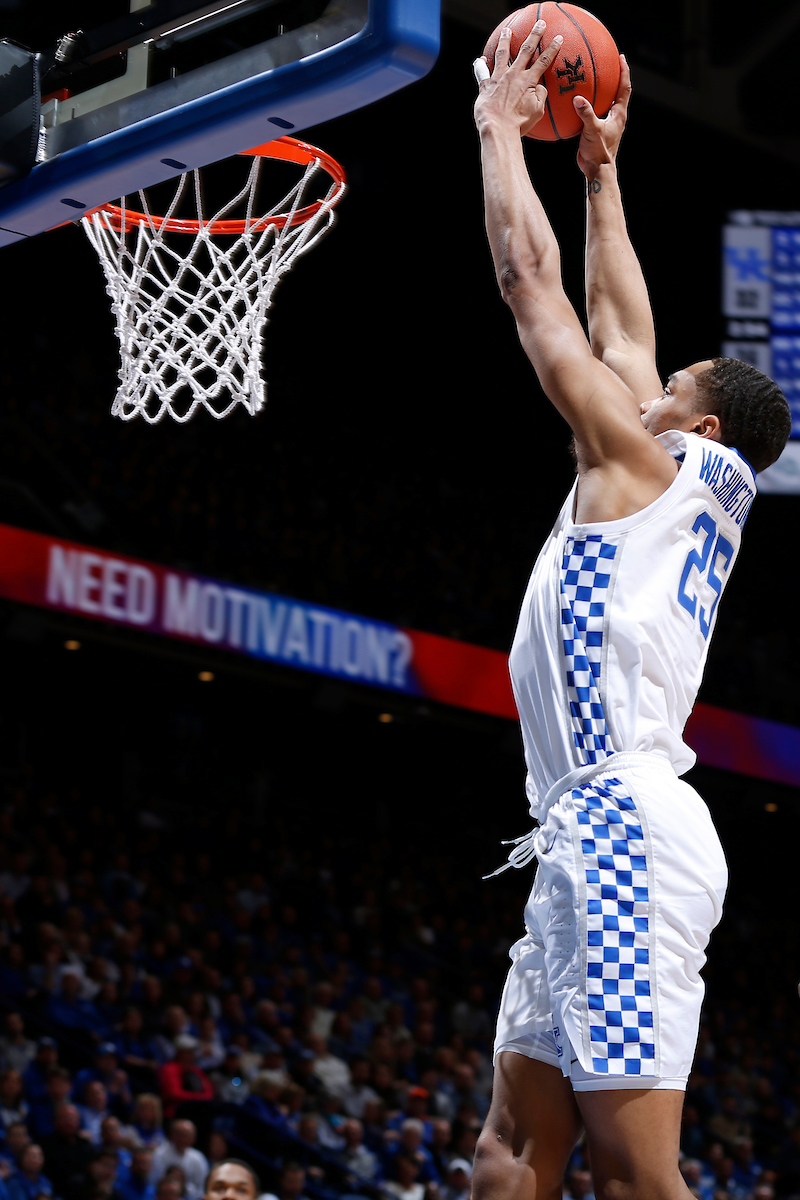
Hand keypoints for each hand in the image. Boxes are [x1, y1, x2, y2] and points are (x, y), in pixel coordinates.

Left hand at [474, 22, 563, 137]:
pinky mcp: (486, 86)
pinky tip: (480, 59)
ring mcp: (498, 78)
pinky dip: (481, 65)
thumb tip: (540, 87)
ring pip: (502, 54)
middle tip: (539, 23)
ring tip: (507, 30)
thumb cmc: (518, 124)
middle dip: (534, 35)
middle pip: (526, 50)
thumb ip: (541, 95)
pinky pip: (482, 73)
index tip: (558, 38)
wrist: (498, 130)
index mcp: (528, 81)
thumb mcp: (537, 111)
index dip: (552, 48)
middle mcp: (513, 75)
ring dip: (506, 40)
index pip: (543, 61)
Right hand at [574, 54, 630, 178]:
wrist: (597, 170)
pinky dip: (588, 104)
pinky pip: (594, 112)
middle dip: (615, 76)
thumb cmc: (598, 152)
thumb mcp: (592, 131)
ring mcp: (608, 124)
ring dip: (603, 90)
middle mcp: (615, 117)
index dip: (624, 71)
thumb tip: (577, 99)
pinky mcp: (598, 130)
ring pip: (607, 101)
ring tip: (594, 77)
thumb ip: (586, 114)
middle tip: (609, 62)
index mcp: (618, 114)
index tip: (621, 57)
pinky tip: (577, 101)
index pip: (624, 88)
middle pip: (618, 91)